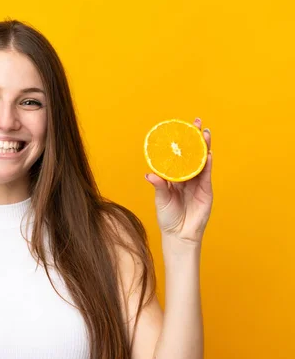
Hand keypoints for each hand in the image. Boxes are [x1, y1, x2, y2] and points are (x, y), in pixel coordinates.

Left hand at [145, 117, 212, 243]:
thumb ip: (159, 186)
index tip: (181, 127)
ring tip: (205, 133)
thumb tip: (149, 174)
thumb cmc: (168, 217)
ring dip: (204, 147)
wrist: (179, 235)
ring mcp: (198, 183)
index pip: (179, 156)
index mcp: (175, 177)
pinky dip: (207, 164)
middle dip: (196, 138)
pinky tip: (208, 154)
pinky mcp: (206, 191)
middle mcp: (188, 177)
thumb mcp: (161, 200)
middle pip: (193, 154)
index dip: (181, 142)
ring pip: (202, 161)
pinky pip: (207, 175)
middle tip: (196, 122)